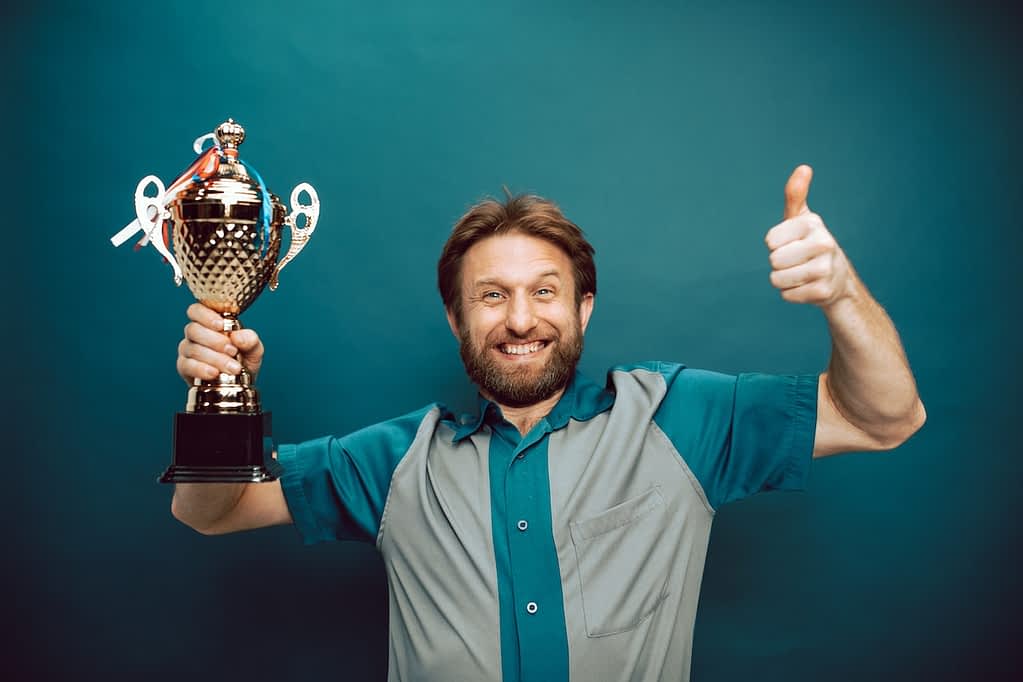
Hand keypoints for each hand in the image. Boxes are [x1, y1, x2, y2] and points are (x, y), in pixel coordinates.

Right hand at [176, 303, 264, 383]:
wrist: (239, 383)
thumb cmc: (243, 360)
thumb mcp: (254, 349)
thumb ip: (250, 340)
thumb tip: (237, 337)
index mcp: (210, 322)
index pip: (197, 310)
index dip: (206, 315)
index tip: (221, 325)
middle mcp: (195, 334)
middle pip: (193, 329)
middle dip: (215, 341)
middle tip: (232, 351)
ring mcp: (188, 350)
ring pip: (193, 349)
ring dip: (214, 358)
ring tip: (233, 367)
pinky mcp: (184, 367)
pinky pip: (187, 365)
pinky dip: (201, 369)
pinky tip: (214, 373)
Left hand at [765, 165, 851, 307]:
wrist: (837, 278)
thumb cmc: (810, 243)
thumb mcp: (801, 219)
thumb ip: (795, 195)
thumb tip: (804, 168)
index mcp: (813, 224)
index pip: (770, 241)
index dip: (775, 244)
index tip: (791, 242)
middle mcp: (823, 244)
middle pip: (774, 260)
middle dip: (778, 264)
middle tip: (796, 260)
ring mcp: (824, 270)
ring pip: (777, 279)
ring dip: (783, 279)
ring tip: (800, 273)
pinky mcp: (822, 292)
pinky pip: (786, 295)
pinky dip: (792, 293)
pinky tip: (807, 287)